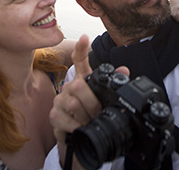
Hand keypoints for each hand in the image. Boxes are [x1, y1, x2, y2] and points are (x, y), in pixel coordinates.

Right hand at [49, 35, 128, 167]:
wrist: (78, 139)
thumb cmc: (91, 117)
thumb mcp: (104, 102)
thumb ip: (114, 86)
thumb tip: (124, 71)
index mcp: (83, 81)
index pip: (79, 60)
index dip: (81, 48)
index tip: (84, 38)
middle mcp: (70, 87)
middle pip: (79, 85)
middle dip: (93, 102)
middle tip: (99, 113)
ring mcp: (60, 100)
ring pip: (73, 102)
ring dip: (86, 116)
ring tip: (91, 123)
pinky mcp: (54, 115)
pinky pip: (65, 118)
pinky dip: (76, 126)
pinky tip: (80, 129)